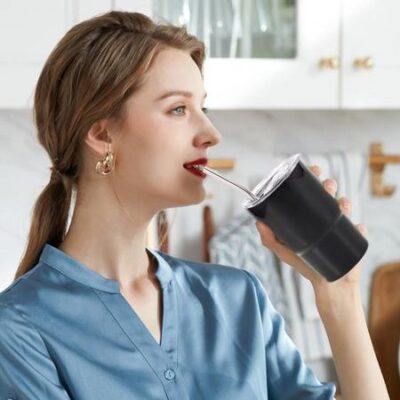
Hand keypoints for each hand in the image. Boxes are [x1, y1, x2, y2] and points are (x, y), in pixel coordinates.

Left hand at [254, 165, 367, 290]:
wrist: (326, 284)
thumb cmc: (304, 265)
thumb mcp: (284, 251)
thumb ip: (270, 239)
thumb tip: (257, 223)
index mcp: (310, 216)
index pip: (311, 192)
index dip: (313, 178)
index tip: (313, 169)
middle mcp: (325, 217)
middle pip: (328, 194)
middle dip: (329, 185)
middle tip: (327, 186)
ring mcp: (340, 226)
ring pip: (344, 206)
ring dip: (344, 202)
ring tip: (340, 205)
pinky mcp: (353, 238)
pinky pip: (358, 229)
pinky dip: (358, 226)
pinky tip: (355, 226)